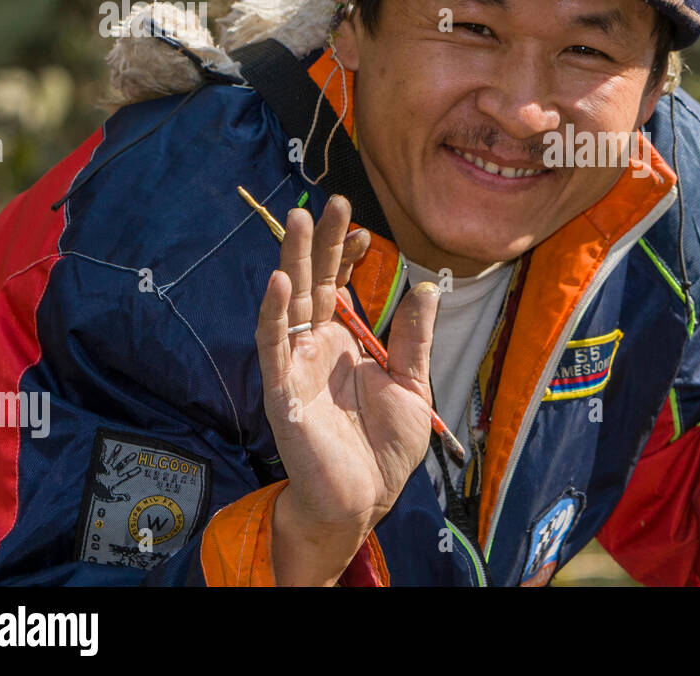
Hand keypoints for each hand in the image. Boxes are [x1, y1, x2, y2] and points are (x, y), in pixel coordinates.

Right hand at [254, 194, 438, 584]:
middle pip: (314, 283)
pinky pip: (274, 347)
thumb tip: (425, 287)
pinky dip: (273, 314)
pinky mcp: (282, 391)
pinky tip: (279, 281)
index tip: (364, 228)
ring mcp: (296, 365)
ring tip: (299, 220)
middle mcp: (316, 347)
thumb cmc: (383, 448)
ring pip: (290, 304)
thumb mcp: (412, 385)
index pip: (340, 288)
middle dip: (320, 242)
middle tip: (329, 200)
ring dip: (292, 261)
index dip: (348, 256)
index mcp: (344, 343)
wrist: (364, 499)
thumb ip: (413, 338)